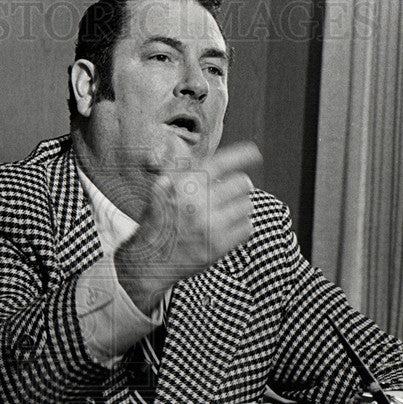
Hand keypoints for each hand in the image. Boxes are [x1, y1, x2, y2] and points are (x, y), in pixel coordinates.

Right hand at [114, 142, 261, 313]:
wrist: (148, 260)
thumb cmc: (156, 222)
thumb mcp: (159, 189)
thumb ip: (173, 168)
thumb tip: (171, 142)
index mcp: (186, 184)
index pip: (222, 162)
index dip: (242, 155)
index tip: (255, 153)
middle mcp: (199, 201)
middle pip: (241, 183)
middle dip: (239, 187)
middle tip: (233, 193)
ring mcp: (210, 225)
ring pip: (246, 206)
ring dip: (240, 208)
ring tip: (226, 213)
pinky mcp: (218, 246)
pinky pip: (246, 228)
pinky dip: (241, 227)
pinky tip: (228, 229)